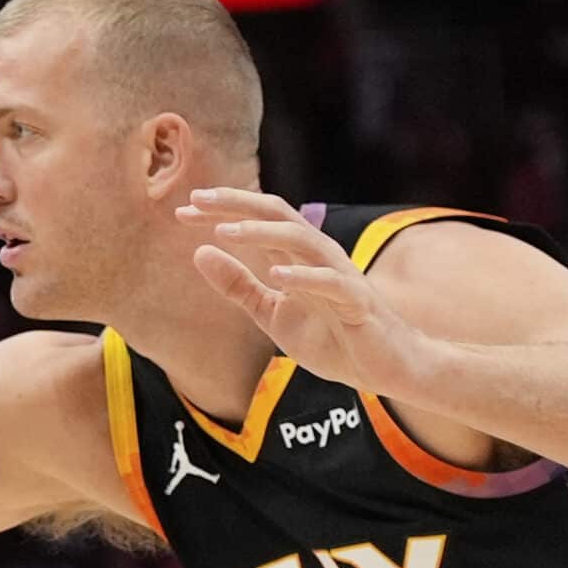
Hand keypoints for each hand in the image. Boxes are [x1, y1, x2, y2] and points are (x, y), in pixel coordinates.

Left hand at [180, 189, 427, 393]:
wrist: (385, 369)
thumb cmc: (332, 338)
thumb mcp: (272, 314)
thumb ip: (238, 286)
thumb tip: (199, 252)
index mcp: (297, 257)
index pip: (257, 220)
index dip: (221, 211)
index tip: (182, 209)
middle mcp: (319, 257)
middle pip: (278, 215)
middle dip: (238, 204)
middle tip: (197, 198)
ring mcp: (341, 277)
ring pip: (303, 241)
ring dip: (263, 233)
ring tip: (225, 231)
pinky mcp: (359, 304)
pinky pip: (333, 284)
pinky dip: (305, 277)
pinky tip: (276, 275)